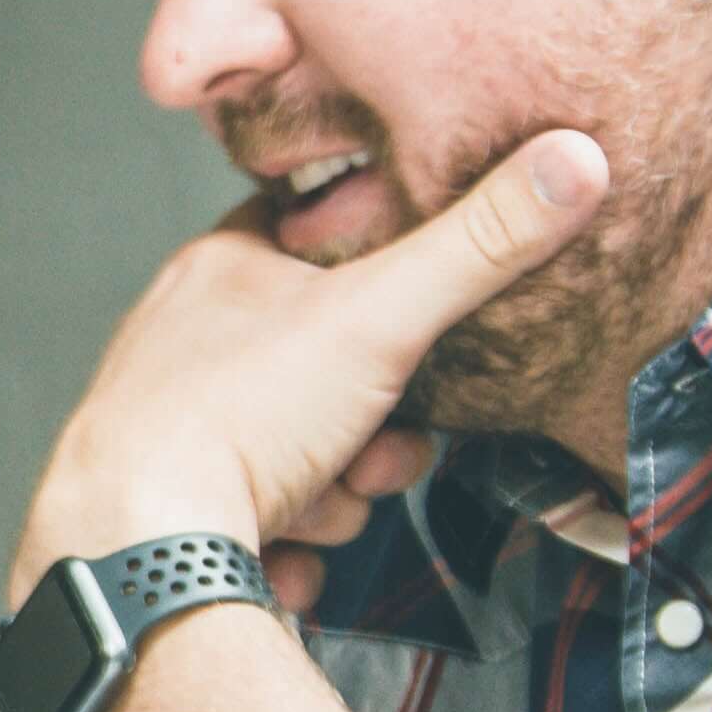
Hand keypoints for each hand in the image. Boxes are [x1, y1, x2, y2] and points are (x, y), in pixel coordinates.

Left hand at [12, 128, 609, 597]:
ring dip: (332, 496)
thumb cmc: (239, 417)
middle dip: (372, 430)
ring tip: (311, 504)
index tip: (410, 329)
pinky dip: (282, 548)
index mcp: (220, 270)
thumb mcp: (381, 315)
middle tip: (372, 451)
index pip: (317, 241)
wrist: (138, 547)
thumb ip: (480, 244)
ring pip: (301, 456)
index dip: (382, 290)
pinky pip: (256, 528)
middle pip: (325, 372)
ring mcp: (168, 431)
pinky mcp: (165, 513)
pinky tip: (276, 553)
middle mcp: (183, 344)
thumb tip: (573, 159)